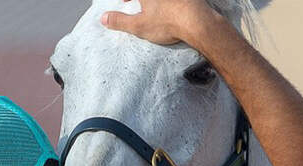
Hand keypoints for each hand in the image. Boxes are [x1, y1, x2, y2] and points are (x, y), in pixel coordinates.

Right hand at [101, 0, 222, 45]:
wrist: (198, 22)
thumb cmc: (168, 23)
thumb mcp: (138, 25)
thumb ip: (120, 21)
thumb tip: (104, 19)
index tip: (124, 2)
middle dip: (139, 0)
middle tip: (134, 3)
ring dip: (152, 2)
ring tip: (151, 8)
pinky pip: (173, 1)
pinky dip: (167, 3)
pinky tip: (168, 8)